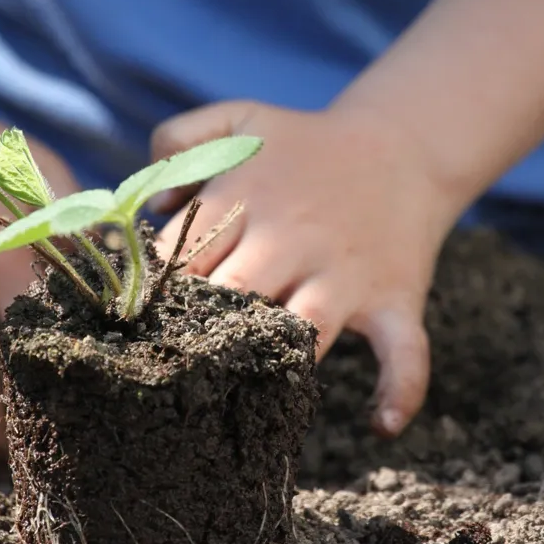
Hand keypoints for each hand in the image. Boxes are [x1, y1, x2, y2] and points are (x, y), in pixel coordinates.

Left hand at [151, 101, 458, 436]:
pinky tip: (381, 424)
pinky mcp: (394, 299)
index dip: (156, 291)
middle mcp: (292, 239)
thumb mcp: (239, 118)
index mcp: (248, 198)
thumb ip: (178, 139)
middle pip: (231, 296)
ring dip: (274, 362)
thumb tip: (153, 207)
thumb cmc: (307, 145)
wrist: (402, 146)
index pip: (183, 256)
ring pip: (302, 331)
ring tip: (245, 391)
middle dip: (200, 329)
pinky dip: (400, 390)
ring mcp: (345, 274)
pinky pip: (404, 352)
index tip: (139, 319)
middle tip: (175, 361)